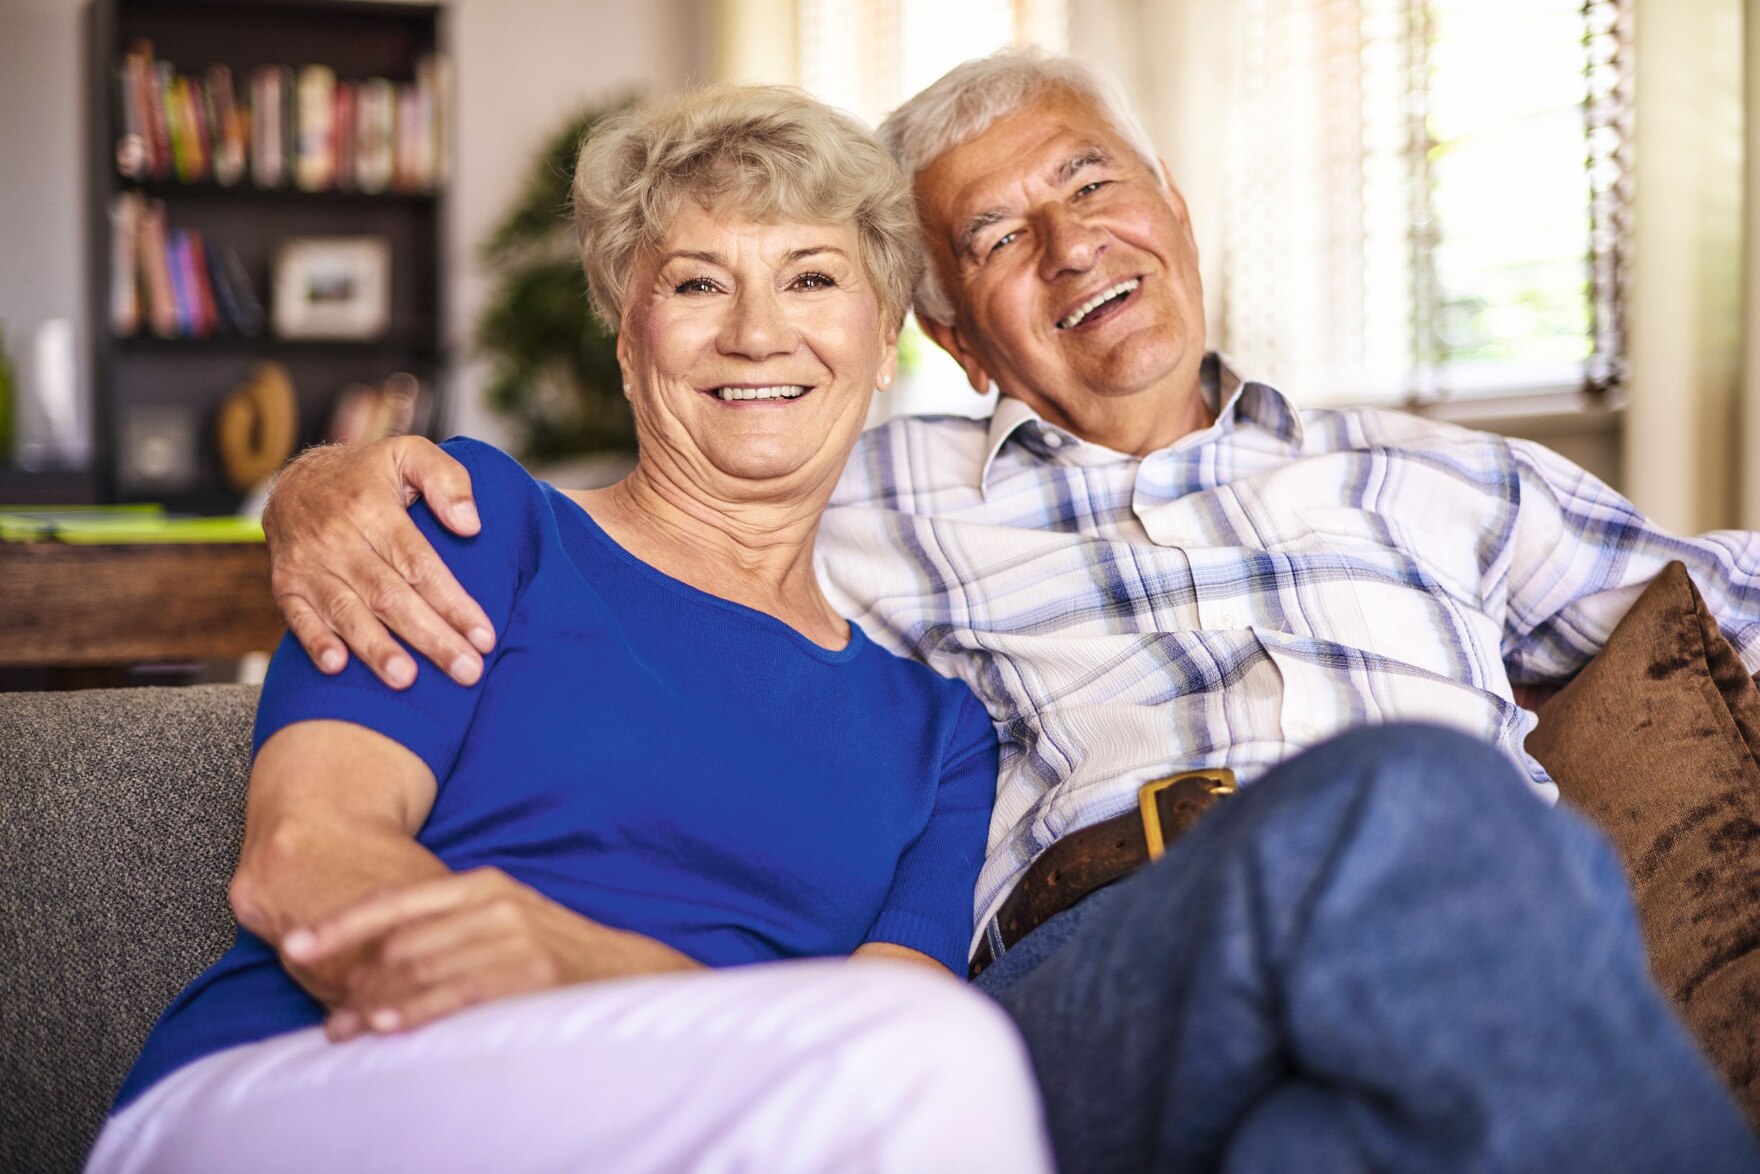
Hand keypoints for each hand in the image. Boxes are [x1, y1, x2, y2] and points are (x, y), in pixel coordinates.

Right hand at [264, 437, 494, 687]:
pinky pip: (297, 618)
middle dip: (431, 638)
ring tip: (407, 680)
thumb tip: (471, 525)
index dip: (453, 602)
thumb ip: (447, 480)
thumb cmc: (369, 474)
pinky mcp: (286, 585)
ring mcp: (309, 565)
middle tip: (468, 672)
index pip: (421, 564)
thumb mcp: (410, 454)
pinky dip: (315, 642)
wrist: (295, 480)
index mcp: (374, 509)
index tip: (485, 636)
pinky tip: (337, 667)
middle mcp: (339, 539)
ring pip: (347, 612)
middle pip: (391, 596)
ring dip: (377, 648)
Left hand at [281, 868, 699, 1038]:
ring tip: (345, 1029)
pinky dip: (414, 1010)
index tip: (293, 945)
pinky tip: (387, 1025)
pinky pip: (455, 991)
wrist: (629, 975)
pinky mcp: (529, 971)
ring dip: (375, 1002)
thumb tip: (378, 963)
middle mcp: (493, 901)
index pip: (394, 900)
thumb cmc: (557, 960)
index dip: (339, 924)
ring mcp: (513, 934)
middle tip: (327, 1015)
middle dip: (354, 980)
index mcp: (481, 885)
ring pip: (420, 968)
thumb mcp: (504, 928)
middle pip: (399, 940)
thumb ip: (449, 935)